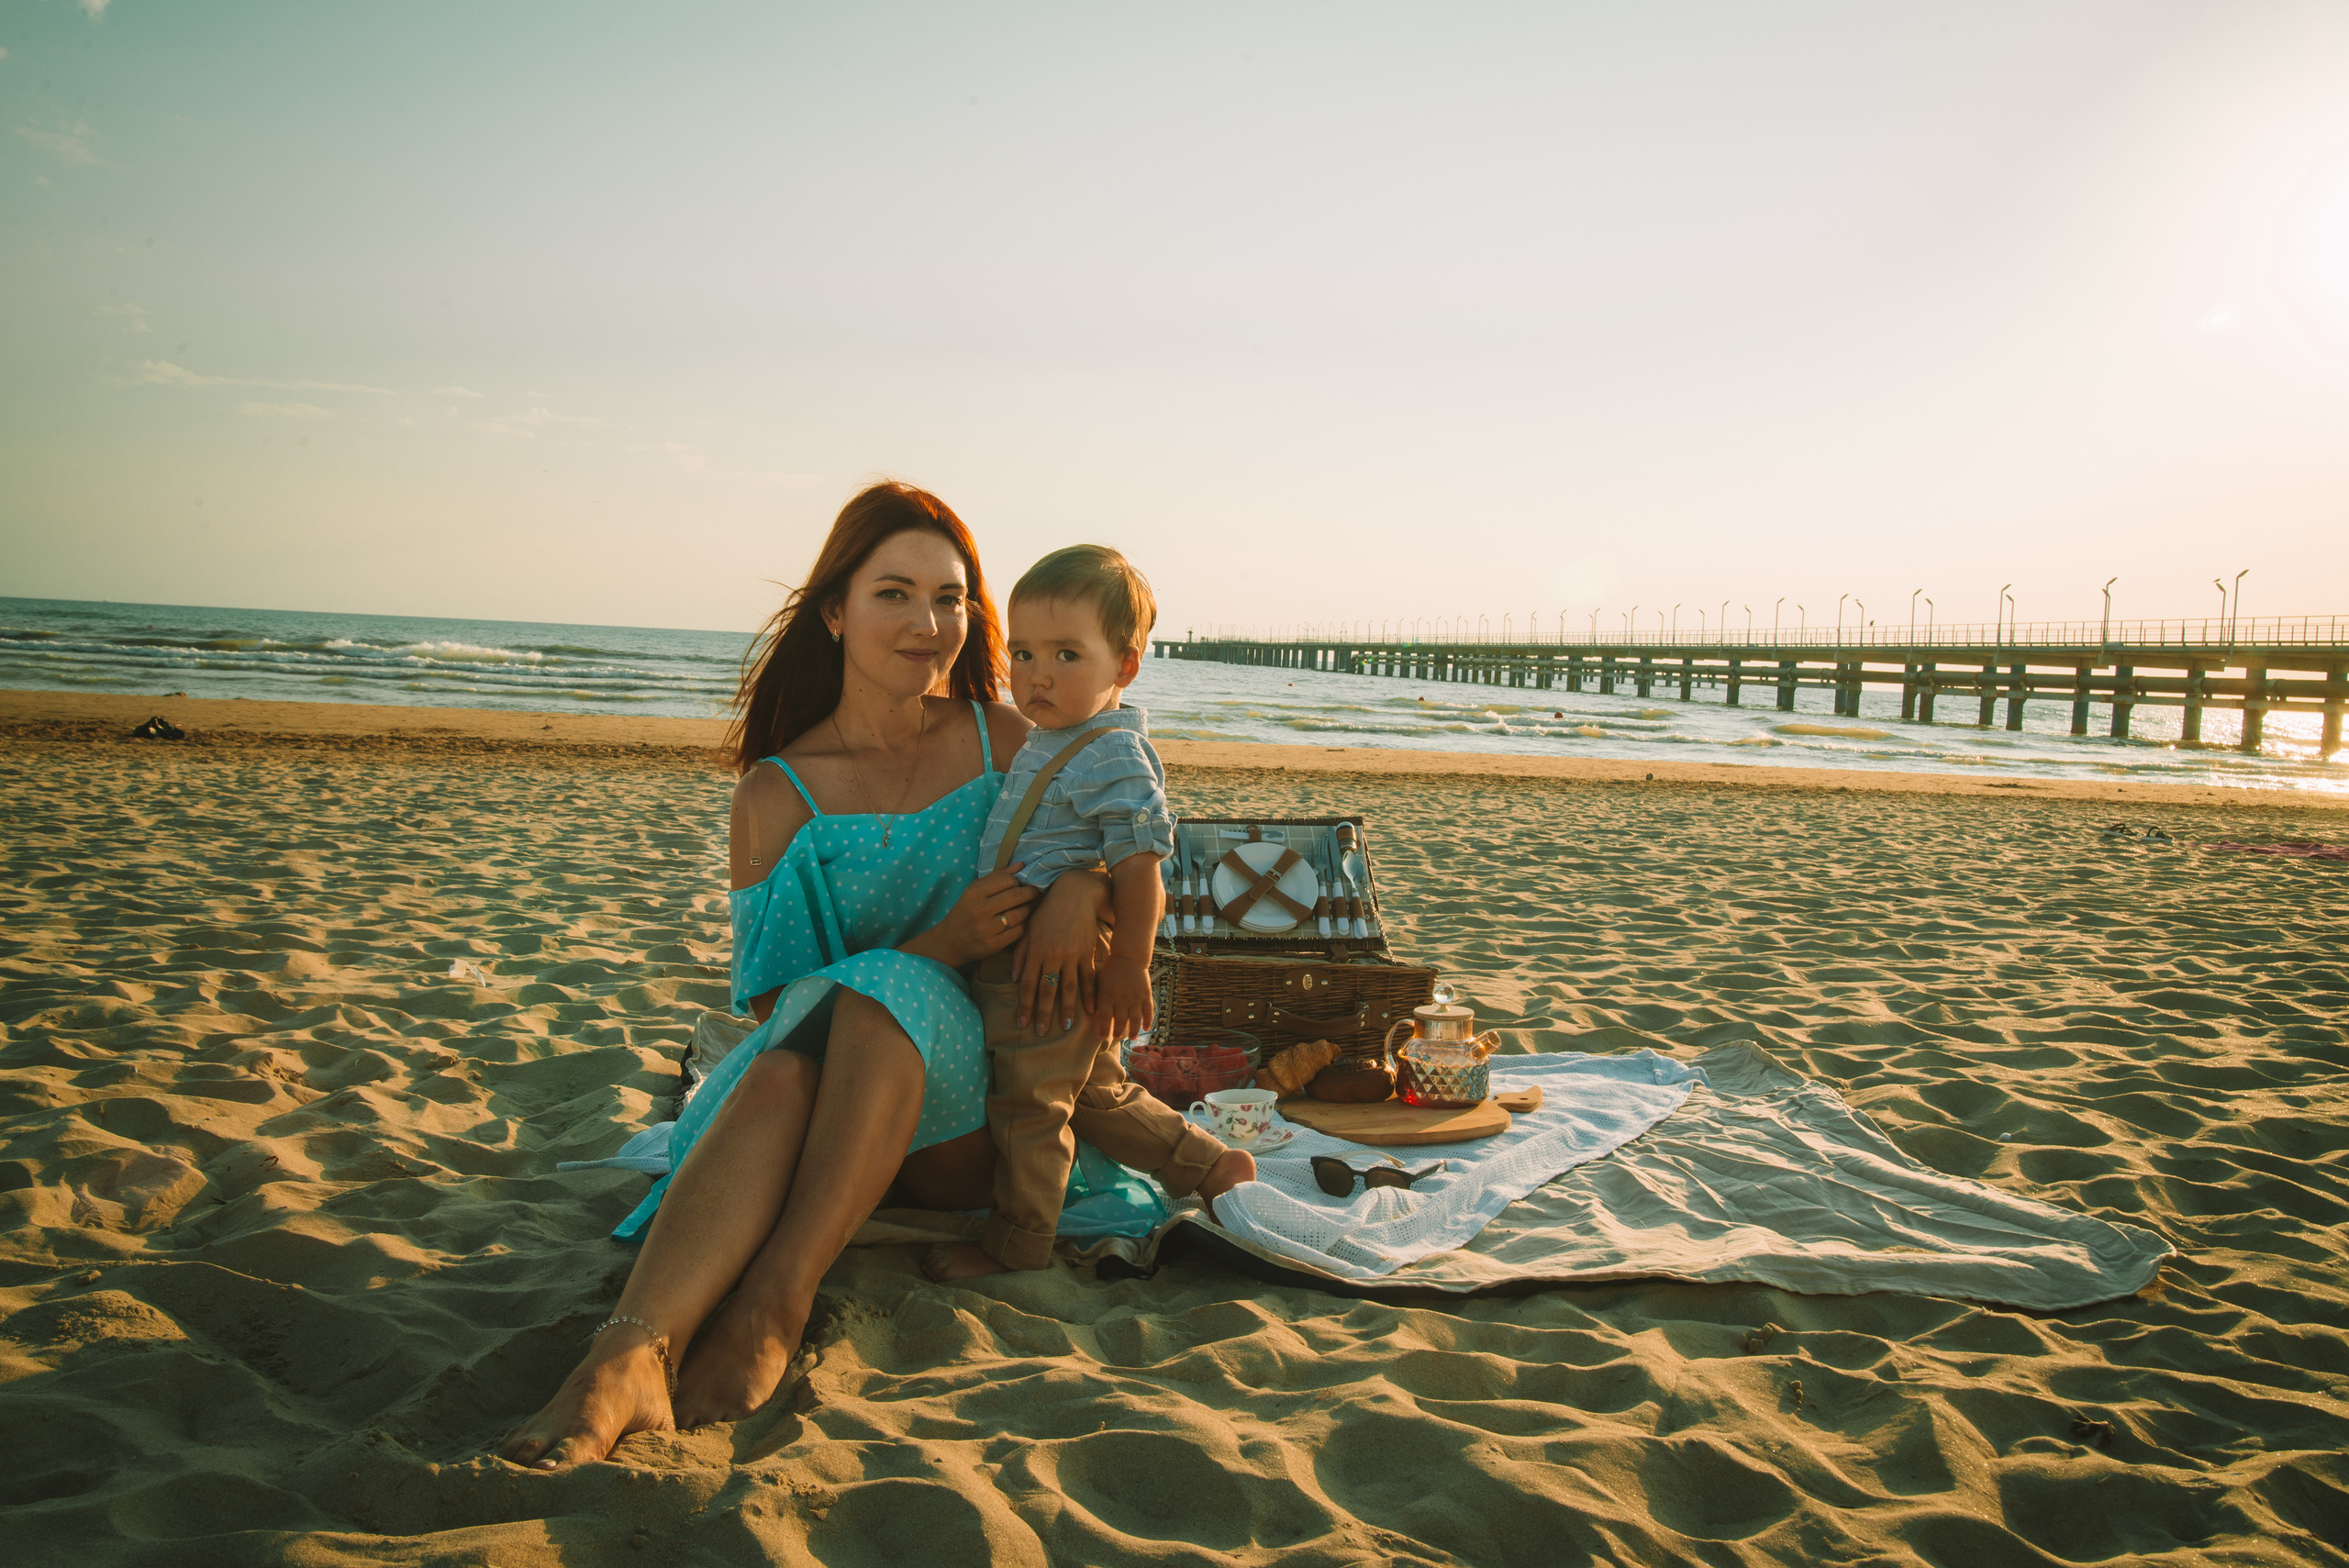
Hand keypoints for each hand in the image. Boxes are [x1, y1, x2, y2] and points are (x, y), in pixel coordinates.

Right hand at [905, 867, 1037, 968]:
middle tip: (1034, 893)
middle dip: (1030, 893)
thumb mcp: (974, 891)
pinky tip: (1019, 923)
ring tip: (1026, 907)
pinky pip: (1018, 931)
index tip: (1021, 884)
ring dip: (1028, 909)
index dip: (1018, 881)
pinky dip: (1022, 926)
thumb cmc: (965, 912)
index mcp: (974, 893)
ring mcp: (986, 929)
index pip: (1007, 880)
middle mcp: (979, 910)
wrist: (950, 942)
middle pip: (1016, 896)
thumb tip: (1020, 865)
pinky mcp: (993, 944)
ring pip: (1019, 914)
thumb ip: (997, 876)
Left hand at [1017, 868, 1112, 1033]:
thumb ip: (1020, 954)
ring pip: (1068, 986)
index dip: (1025, 1005)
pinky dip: (1091, 993)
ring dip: (1067, 1008)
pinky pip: (1088, 977)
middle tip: (1041, 1032)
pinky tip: (1092, 1009)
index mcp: (1035, 951)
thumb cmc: (1047, 911)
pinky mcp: (1086, 952)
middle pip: (1047, 989)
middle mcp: (1052, 955)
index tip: (1022, 1023)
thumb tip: (1015, 978)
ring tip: (1066, 1026)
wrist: (1074, 894)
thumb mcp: (1028, 929)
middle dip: (1043, 1012)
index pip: (1028, 984)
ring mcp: (1071, 954)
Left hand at [1094, 961, 1154, 1044]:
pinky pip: (1148, 1011)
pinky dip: (1147, 1021)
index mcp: (1107, 995)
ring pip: (1134, 1019)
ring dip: (1132, 1031)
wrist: (1129, 957)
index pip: (1104, 1018)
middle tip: (1116, 1038)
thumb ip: (1096, 998)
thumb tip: (1095, 1015)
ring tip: (1131, 1038)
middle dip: (1117, 1032)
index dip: (1103, 1030)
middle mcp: (1121, 998)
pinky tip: (1145, 1028)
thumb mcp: (1100, 982)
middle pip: (1119, 1021)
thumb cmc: (1111, 970)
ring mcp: (1135, 997)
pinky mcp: (1145, 994)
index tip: (1102, 1038)